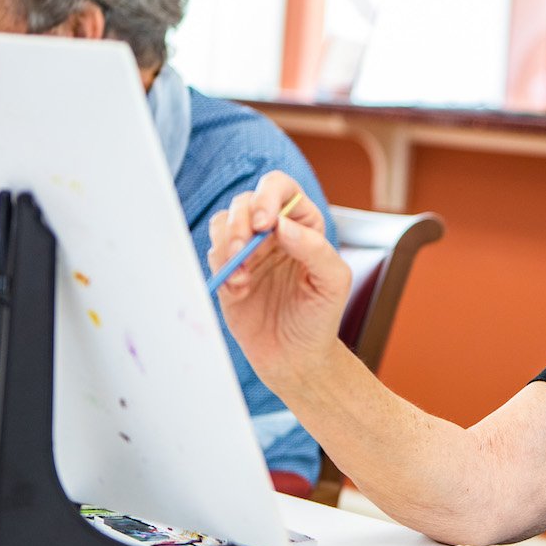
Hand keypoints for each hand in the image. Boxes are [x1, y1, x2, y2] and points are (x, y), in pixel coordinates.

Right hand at [207, 171, 349, 390]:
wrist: (295, 357)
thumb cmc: (320, 317)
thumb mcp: (332, 283)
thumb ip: (315, 249)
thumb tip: (283, 225)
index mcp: (303, 225)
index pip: (280, 188)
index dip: (268, 196)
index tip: (265, 223)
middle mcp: (273, 232)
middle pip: (244, 202)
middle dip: (240, 223)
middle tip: (243, 252)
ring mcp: (249, 251)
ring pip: (223, 222)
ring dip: (227, 244)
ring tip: (242, 275)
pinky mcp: (228, 272)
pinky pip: (213, 254)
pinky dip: (221, 268)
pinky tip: (239, 289)